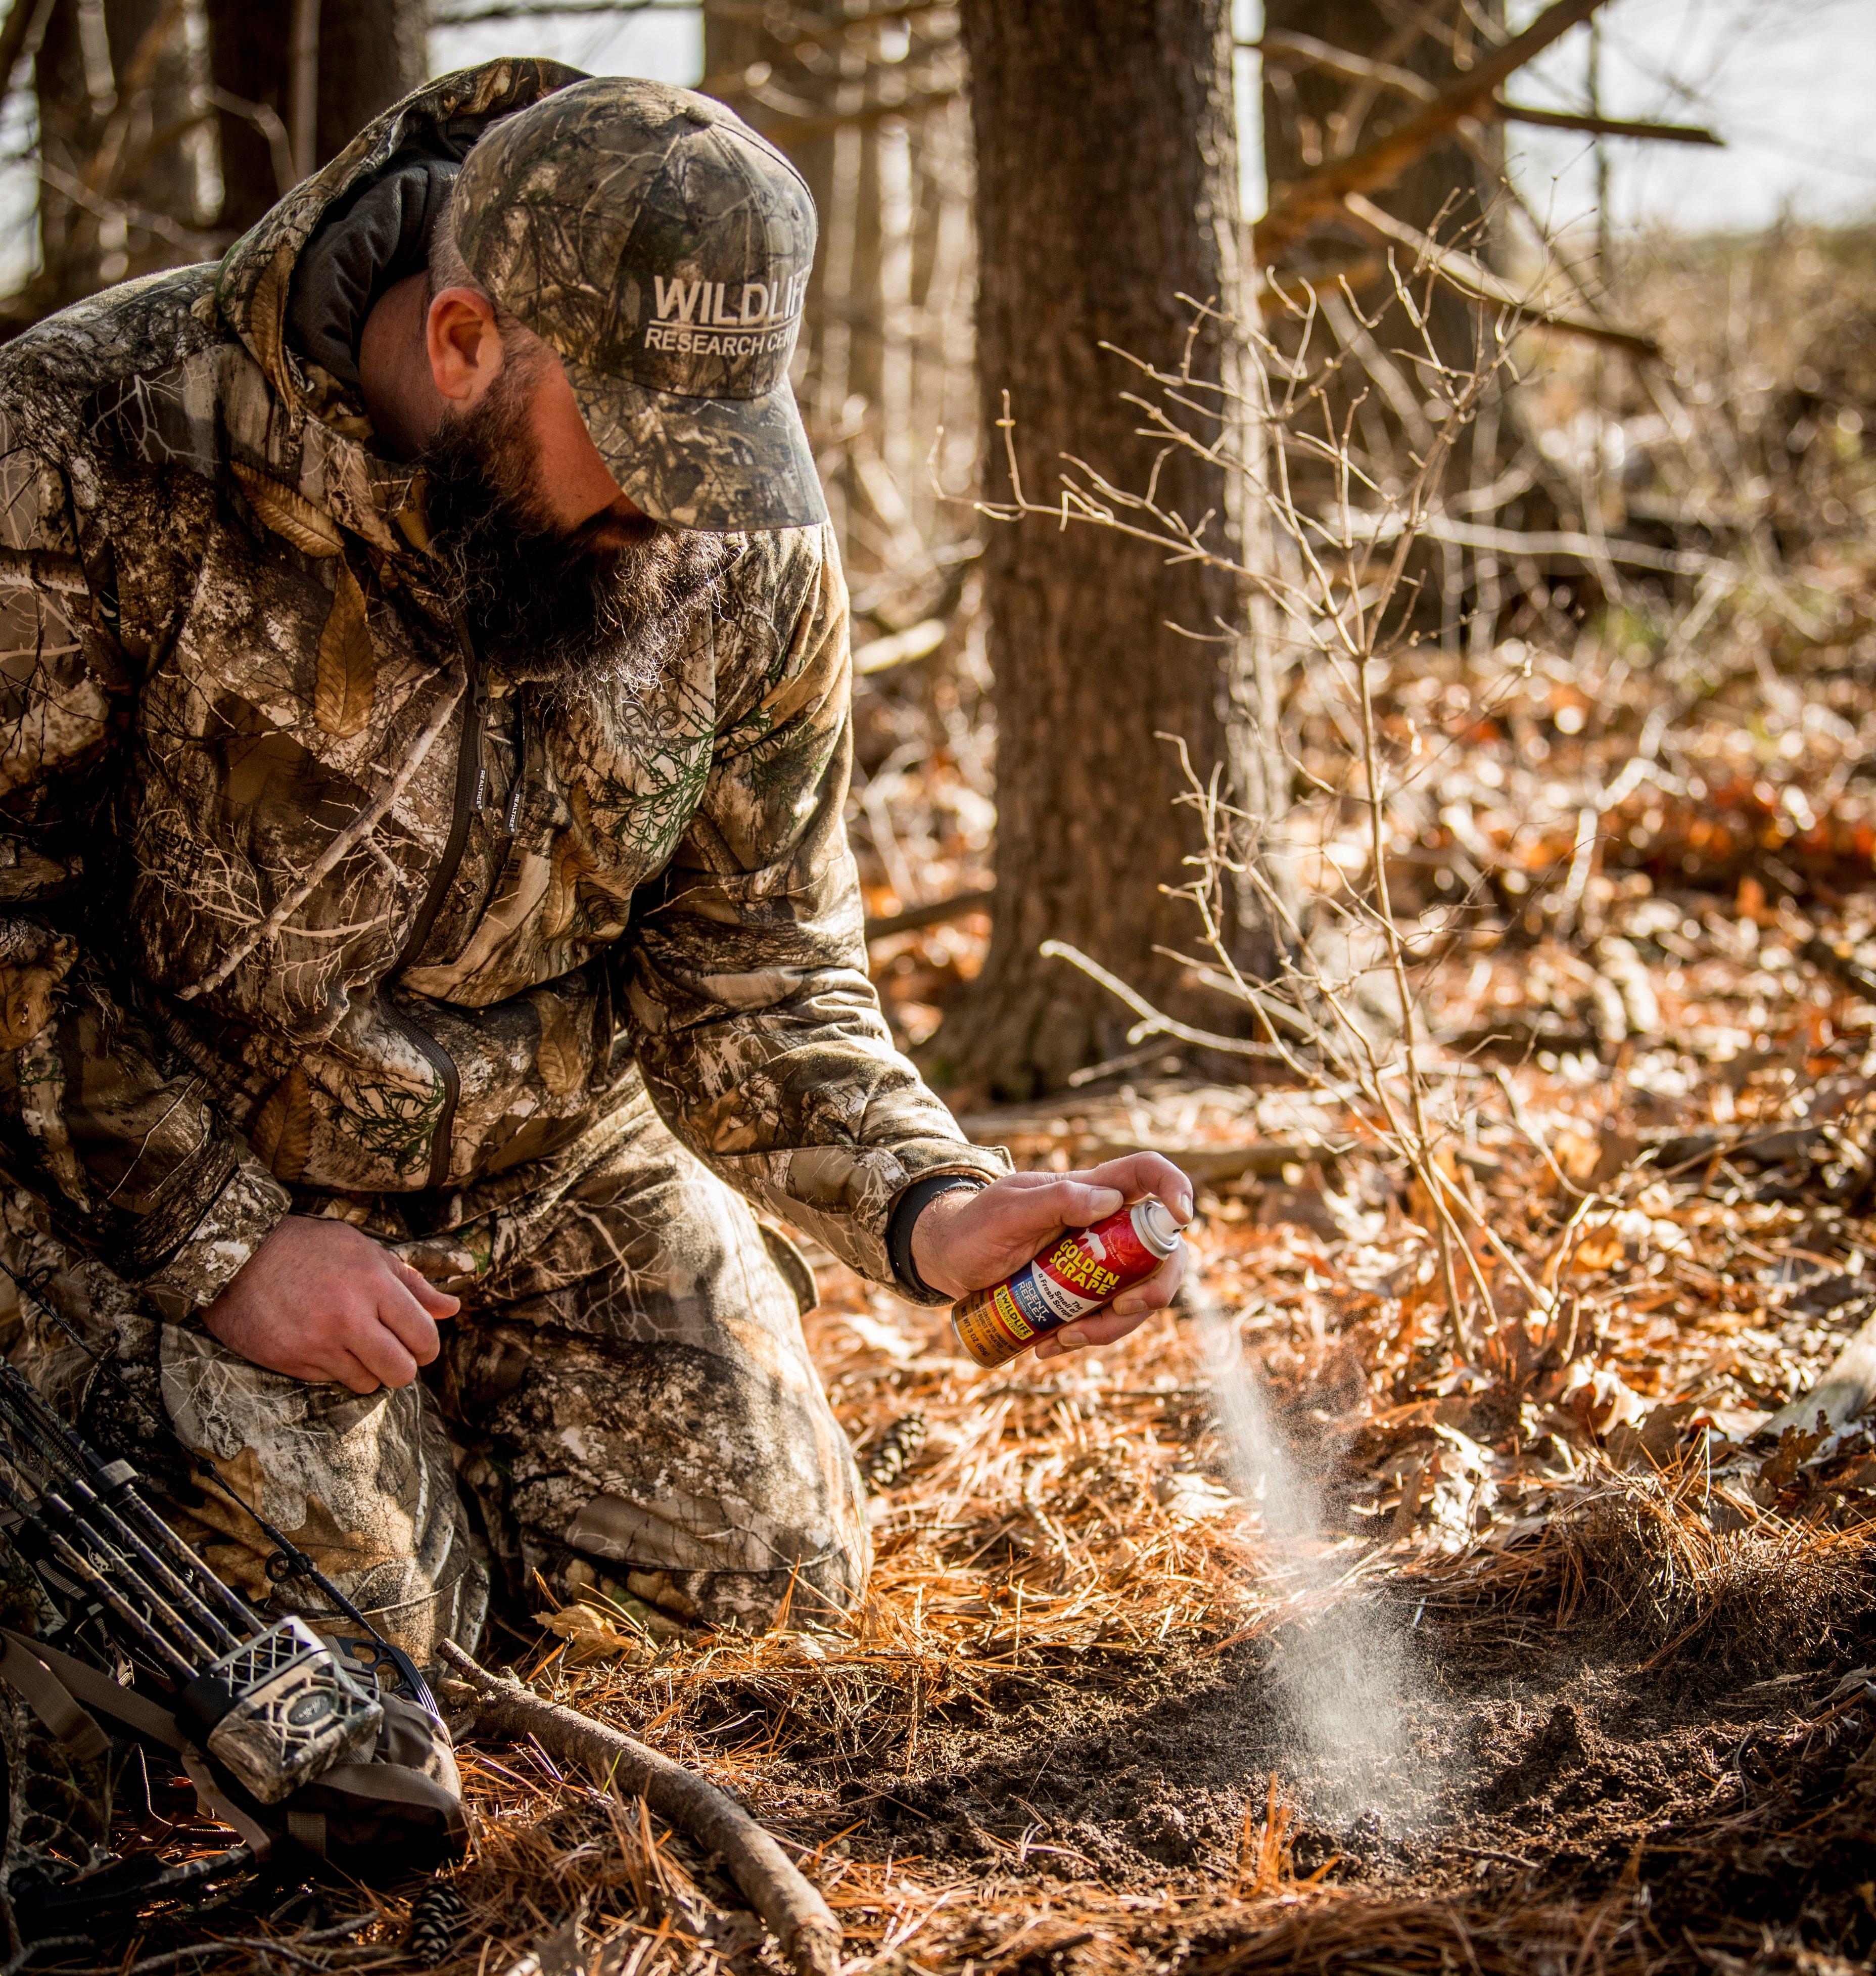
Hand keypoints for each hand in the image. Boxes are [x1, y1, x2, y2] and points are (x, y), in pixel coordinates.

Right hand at [202, 1216, 458, 1394]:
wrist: (237, 1255)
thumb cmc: (308, 1247)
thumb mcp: (364, 1250)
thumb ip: (410, 1282)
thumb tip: (452, 1308)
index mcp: (373, 1283)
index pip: (424, 1335)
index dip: (427, 1346)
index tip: (418, 1345)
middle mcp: (349, 1316)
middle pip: (402, 1371)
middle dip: (403, 1367)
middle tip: (392, 1353)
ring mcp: (318, 1342)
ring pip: (368, 1383)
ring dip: (368, 1371)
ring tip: (353, 1346)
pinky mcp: (291, 1360)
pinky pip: (331, 1382)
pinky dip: (334, 1371)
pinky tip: (322, 1345)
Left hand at [910, 1153, 1191, 1359]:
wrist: (947, 1261)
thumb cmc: (974, 1227)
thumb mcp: (1007, 1212)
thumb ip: (1055, 1200)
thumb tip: (1110, 1201)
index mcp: (1090, 1189)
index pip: (1146, 1174)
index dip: (1175, 1188)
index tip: (1181, 1218)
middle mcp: (1104, 1225)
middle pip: (1161, 1250)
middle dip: (1156, 1287)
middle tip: (1122, 1311)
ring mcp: (1098, 1262)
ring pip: (1138, 1294)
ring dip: (1113, 1326)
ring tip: (1063, 1340)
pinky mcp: (1084, 1294)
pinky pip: (1106, 1319)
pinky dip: (1086, 1338)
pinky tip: (1047, 1347)